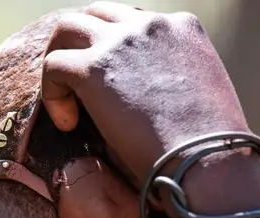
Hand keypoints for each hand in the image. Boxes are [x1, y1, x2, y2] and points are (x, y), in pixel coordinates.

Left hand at [42, 3, 251, 186]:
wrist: (205, 160)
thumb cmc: (207, 146)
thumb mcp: (200, 93)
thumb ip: (172, 78)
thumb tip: (143, 95)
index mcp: (183, 27)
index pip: (136, 21)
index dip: (117, 50)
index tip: (116, 85)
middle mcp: (151, 24)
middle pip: (99, 14)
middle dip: (83, 45)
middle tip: (78, 84)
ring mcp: (120, 42)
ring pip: (68, 29)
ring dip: (60, 61)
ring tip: (64, 98)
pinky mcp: (93, 68)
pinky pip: (53, 65)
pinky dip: (52, 93)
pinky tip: (67, 123)